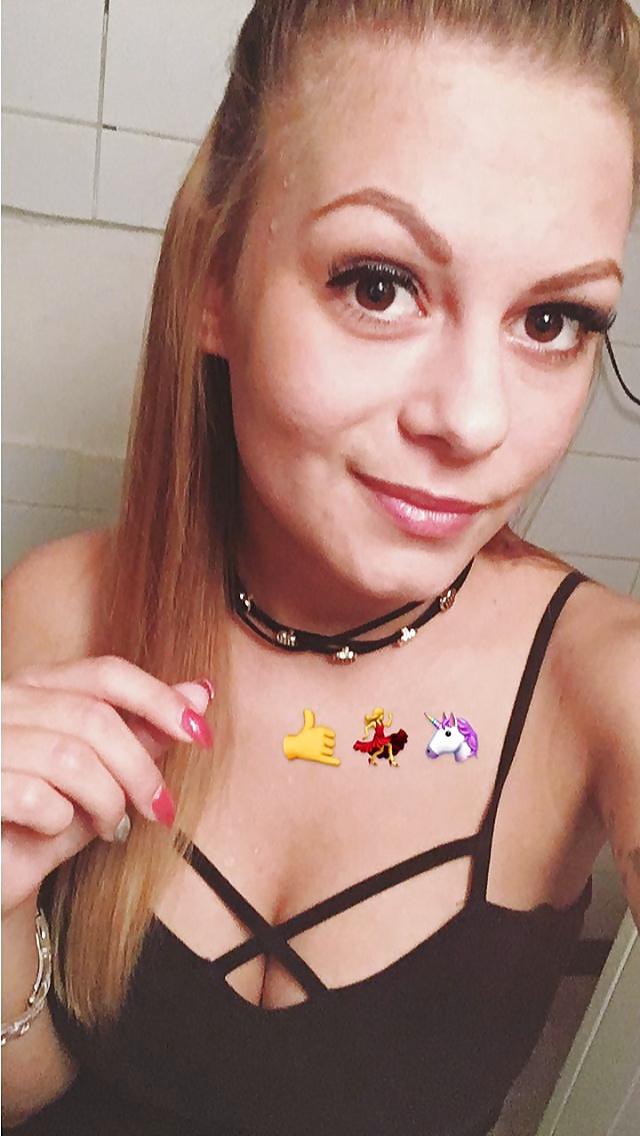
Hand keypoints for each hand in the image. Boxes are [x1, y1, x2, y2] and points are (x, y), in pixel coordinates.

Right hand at [1, 657, 213, 914]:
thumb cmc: (40, 822)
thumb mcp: (101, 776)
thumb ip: (143, 733)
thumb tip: (199, 693)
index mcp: (36, 686)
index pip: (106, 673)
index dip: (159, 699)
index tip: (200, 733)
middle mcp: (4, 703)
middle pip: (94, 718)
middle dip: (140, 769)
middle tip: (161, 807)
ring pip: (70, 758)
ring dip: (107, 801)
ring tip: (112, 827)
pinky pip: (36, 797)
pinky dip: (61, 820)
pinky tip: (55, 831)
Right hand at [283, 708, 339, 765]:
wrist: (293, 746)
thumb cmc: (302, 736)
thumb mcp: (307, 727)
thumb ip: (310, 719)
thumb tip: (307, 710)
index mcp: (320, 731)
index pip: (333, 735)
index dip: (328, 737)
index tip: (323, 738)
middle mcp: (321, 739)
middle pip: (333, 744)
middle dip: (328, 745)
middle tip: (319, 745)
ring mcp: (319, 749)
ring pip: (330, 752)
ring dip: (326, 752)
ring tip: (319, 750)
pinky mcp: (317, 757)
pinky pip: (327, 759)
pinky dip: (333, 761)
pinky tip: (338, 762)